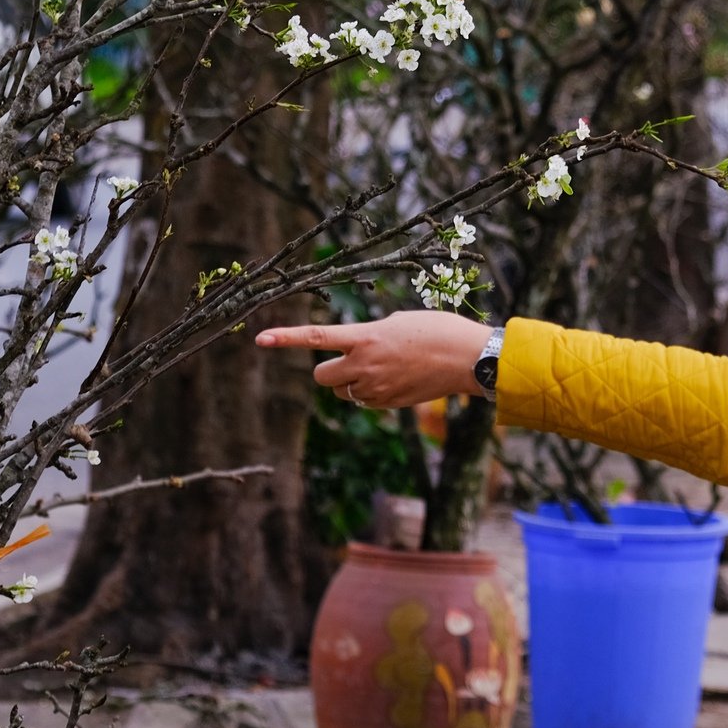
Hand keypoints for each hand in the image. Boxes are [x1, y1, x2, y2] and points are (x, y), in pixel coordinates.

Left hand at [254, 311, 490, 408]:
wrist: (467, 358)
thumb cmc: (437, 330)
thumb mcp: (397, 323)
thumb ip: (369, 337)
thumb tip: (356, 352)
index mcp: (366, 338)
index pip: (316, 339)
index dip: (285, 338)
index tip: (260, 338)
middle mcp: (366, 365)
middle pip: (322, 377)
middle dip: (327, 371)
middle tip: (346, 361)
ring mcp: (376, 389)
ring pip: (343, 392)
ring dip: (350, 382)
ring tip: (381, 368)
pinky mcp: (388, 404)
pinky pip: (364, 401)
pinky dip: (370, 393)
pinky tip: (395, 380)